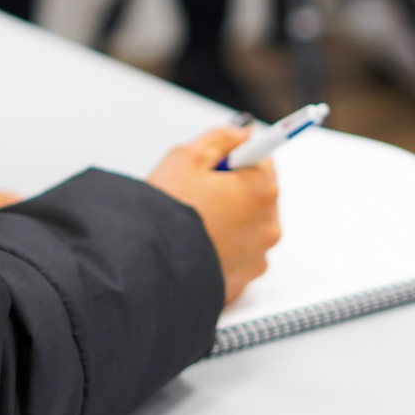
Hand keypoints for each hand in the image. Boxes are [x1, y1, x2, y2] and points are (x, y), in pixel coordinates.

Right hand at [146, 127, 280, 304]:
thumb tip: (241, 134)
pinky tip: (199, 243)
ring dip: (230, 220)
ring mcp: (258, 257)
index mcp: (261, 190)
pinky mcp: (243, 280)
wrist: (146, 266)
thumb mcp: (186, 157)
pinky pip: (239, 256)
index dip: (240, 154)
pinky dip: (224, 249)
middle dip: (233, 189)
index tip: (233, 152)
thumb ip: (221, 138)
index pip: (264, 159)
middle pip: (257, 194)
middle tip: (200, 190)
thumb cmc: (165, 213)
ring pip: (248, 226)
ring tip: (196, 220)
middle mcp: (268, 225)